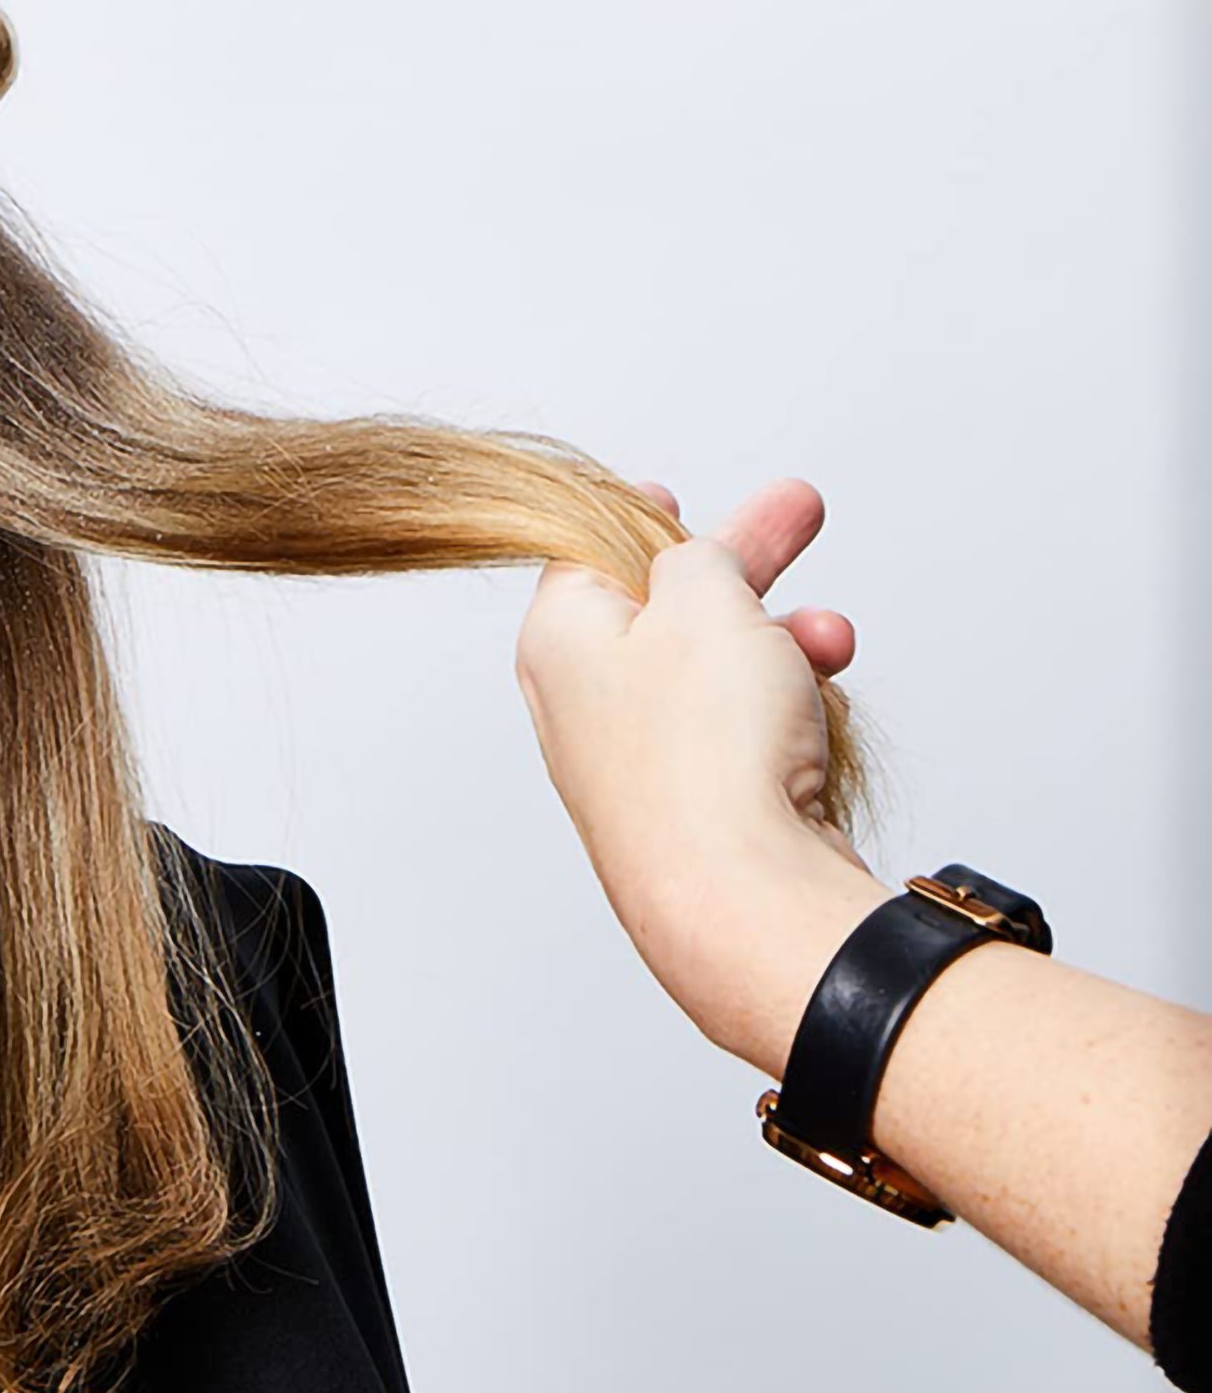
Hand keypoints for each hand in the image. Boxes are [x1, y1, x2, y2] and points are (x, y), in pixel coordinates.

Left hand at [514, 477, 888, 1071]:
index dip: (635, 517)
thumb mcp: (702, 598)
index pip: (586, 554)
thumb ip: (696, 557)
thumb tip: (692, 562)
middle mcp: (584, 703)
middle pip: (666, 605)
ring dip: (782, 641)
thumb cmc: (706, 751)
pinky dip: (785, 708)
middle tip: (800, 512)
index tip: (666, 493)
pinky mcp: (696, 811)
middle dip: (745, 563)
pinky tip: (822, 708)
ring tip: (833, 636)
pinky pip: (742, 734)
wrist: (746, 898)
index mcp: (559, 640)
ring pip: (717, 672)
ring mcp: (639, 762)